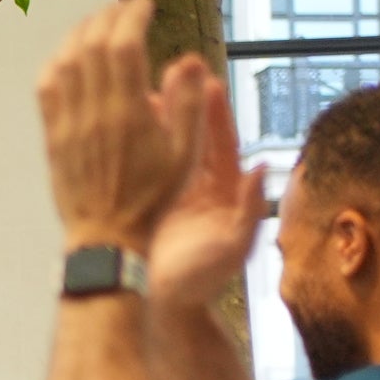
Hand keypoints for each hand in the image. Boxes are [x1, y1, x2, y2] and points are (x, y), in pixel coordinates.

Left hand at [35, 0, 202, 250]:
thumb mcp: (186, 154)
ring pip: (65, 61)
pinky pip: (46, 89)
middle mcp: (94, 114)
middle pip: (92, 44)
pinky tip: (69, 55)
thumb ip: (189, 104)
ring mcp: (68, 125)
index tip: (144, 4)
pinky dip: (56, 62)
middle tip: (125, 7)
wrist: (107, 239)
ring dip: (80, 33)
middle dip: (108, 15)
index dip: (132, 15)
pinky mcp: (53, 138)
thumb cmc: (152, 200)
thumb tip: (189, 59)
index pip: (124, 44)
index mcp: (129, 113)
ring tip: (99, 22)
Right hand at [144, 55, 265, 311]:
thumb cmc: (200, 284)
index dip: (216, 112)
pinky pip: (142, 167)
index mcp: (223, 192)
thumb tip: (261, 167)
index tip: (208, 82)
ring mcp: (170, 194)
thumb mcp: (233, 247)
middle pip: (192, 136)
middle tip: (174, 70)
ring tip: (141, 90)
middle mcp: (198, 188)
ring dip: (155, 119)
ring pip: (164, 147)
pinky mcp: (146, 203)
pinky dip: (133, 145)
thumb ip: (249, 209)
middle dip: (184, 104)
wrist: (162, 309)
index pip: (222, 142)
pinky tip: (117, 126)